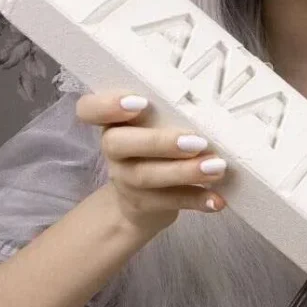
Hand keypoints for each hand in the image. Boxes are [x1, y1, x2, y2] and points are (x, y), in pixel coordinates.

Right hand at [76, 92, 227, 235]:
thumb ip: (168, 113)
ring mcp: (125, 179)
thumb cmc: (154, 149)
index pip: (89, 109)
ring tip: (216, 167)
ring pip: (147, 175)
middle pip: (119, 143)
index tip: (139, 102)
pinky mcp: (144, 204)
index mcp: (114, 122)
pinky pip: (169, 202)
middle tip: (197, 142)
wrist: (139, 203)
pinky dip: (196, 200)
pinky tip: (217, 199)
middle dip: (159, 142)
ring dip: (185, 172)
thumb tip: (212, 107)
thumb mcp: (153, 127)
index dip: (106, 105)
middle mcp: (114, 149)